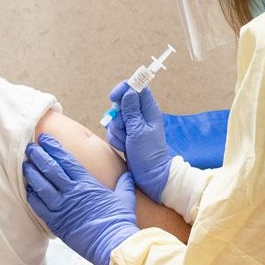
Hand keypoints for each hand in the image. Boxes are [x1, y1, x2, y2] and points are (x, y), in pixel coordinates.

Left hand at [24, 134, 137, 264]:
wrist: (112, 245)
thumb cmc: (119, 221)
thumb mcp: (125, 197)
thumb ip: (124, 183)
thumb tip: (127, 175)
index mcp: (86, 183)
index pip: (65, 159)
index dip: (53, 147)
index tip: (46, 139)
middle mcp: (71, 192)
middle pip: (49, 168)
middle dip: (38, 155)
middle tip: (30, 147)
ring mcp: (61, 208)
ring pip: (40, 185)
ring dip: (32, 173)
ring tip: (26, 164)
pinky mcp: (56, 223)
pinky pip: (38, 206)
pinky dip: (32, 196)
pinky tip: (29, 189)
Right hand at [106, 83, 171, 203]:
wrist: (150, 175)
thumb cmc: (149, 153)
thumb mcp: (138, 131)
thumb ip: (131, 111)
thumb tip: (129, 91)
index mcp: (149, 110)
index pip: (137, 88)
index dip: (124, 89)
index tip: (114, 97)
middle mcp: (141, 116)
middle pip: (121, 103)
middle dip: (118, 116)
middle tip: (125, 127)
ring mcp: (133, 126)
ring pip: (115, 119)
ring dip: (117, 131)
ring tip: (127, 141)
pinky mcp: (126, 136)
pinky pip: (113, 131)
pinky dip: (115, 139)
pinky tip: (124, 147)